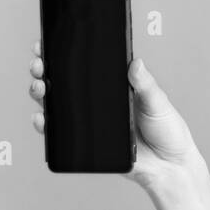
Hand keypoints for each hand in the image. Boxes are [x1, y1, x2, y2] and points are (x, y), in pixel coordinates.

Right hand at [28, 39, 204, 188]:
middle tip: (39, 65)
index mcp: (112, 87)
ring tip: (39, 87)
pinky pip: (61, 135)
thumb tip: (135, 63)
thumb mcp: (158, 103)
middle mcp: (96, 104)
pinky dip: (46, 126)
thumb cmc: (167, 130)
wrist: (170, 166)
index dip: (62, 55)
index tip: (46, 43)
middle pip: (62, 84)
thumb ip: (146, 85)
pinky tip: (41, 118)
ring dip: (41, 95)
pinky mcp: (87, 145)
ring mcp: (89, 123)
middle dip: (44, 71)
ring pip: (56, 106)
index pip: (83, 67)